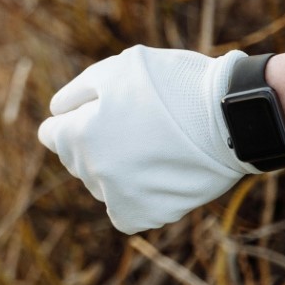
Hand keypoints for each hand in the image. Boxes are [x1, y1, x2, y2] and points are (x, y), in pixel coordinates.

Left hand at [38, 46, 256, 234]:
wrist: (231, 117)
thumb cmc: (171, 84)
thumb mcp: (113, 70)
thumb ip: (76, 94)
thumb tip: (56, 113)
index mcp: (79, 135)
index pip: (52, 135)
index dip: (72, 120)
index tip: (94, 113)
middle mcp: (94, 171)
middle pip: (76, 159)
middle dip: (92, 142)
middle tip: (130, 125)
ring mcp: (122, 196)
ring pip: (100, 185)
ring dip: (112, 169)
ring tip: (148, 147)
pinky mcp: (150, 214)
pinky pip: (125, 212)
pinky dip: (133, 198)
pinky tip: (151, 176)